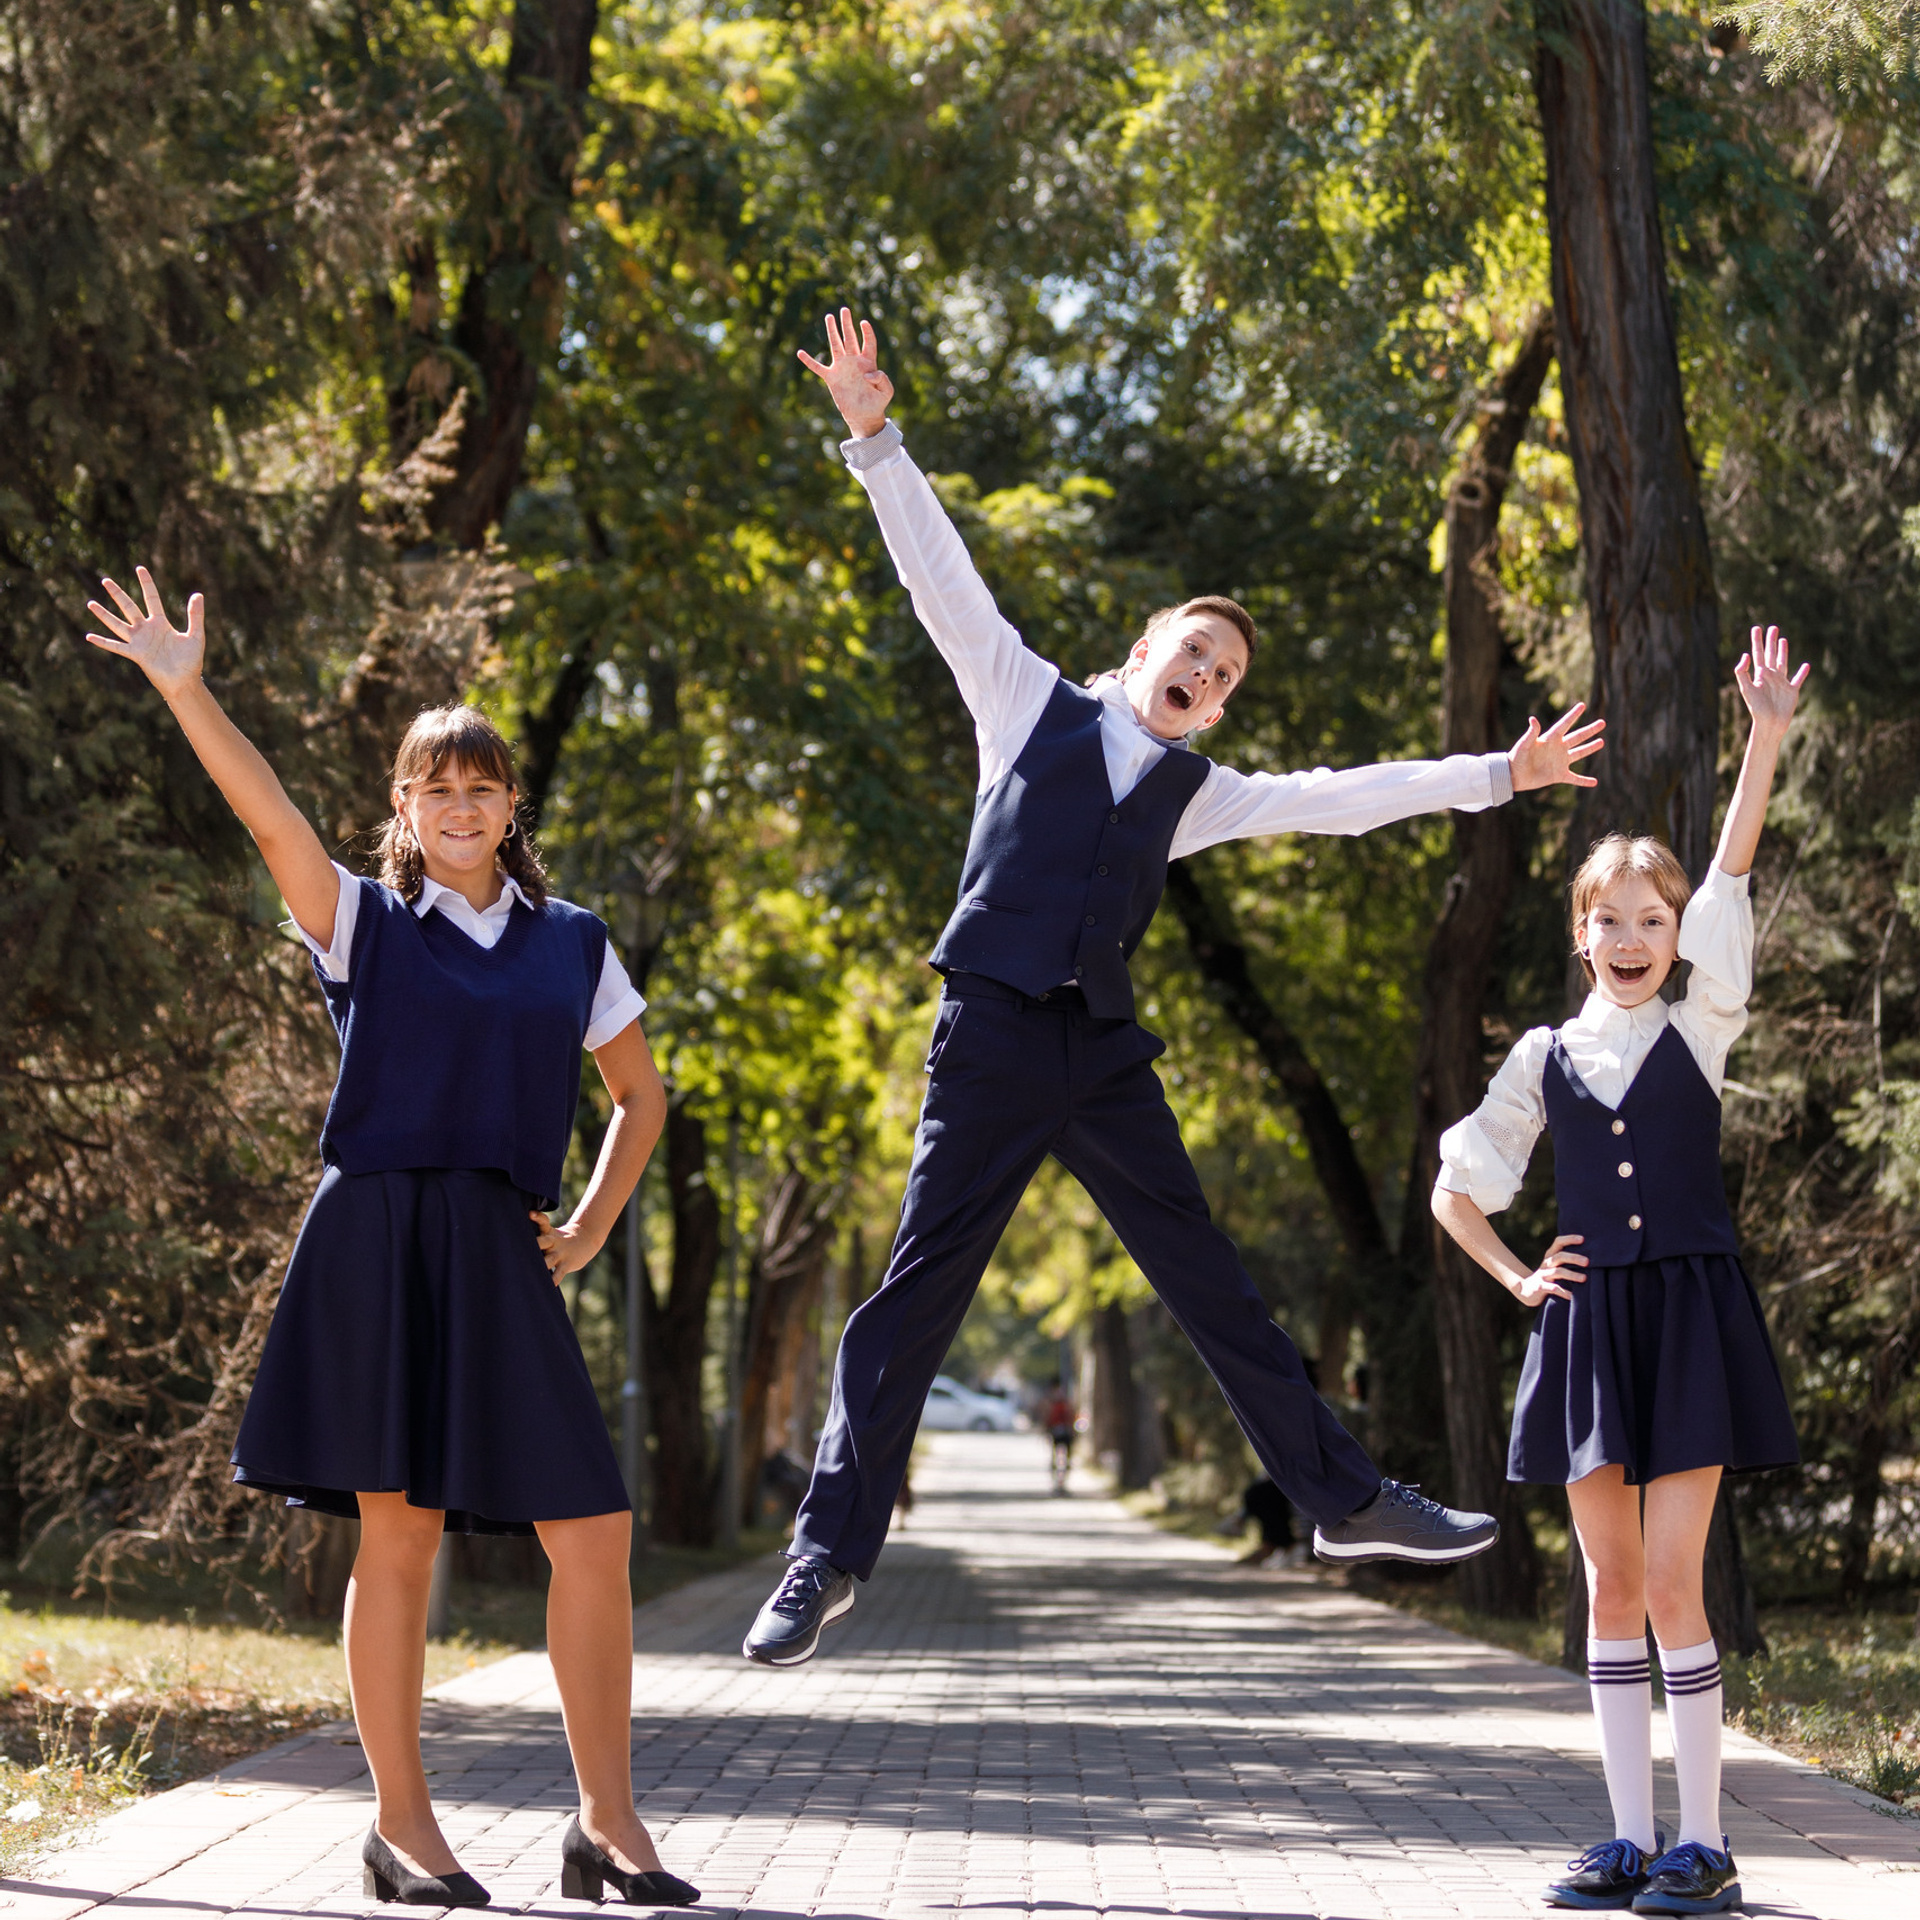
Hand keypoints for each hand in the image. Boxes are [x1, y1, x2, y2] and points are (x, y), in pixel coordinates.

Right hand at [85, 567, 204, 699]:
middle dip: (118, 594)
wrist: (185, 681)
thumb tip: (198, 594)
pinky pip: (116, 646)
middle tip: (106, 580)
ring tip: (90, 603)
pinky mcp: (135, 654)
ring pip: (117, 624)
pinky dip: (103, 642)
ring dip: (104, 614)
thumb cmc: (192, 661)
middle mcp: (147, 630)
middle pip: (129, 607)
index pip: (151, 598)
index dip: (146, 583)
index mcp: (161, 624)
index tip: (140, 568)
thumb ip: (196, 616)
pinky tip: (89, 636)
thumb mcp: (196, 636)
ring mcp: (139, 642)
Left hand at [530, 1209, 602, 1282]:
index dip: (538, 1217)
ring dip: (542, 1265)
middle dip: (536, 1244)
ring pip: (549, 1260)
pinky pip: (559, 1274)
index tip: (531, 1214)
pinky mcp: (567, 1264)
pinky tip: (549, 1285)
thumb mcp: (552, 1232)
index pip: (544, 1222)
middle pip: (544, 1241)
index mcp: (550, 1233)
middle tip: (523, 1248)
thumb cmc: (562, 1238)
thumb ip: (538, 1236)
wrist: (587, 1239)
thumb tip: (519, 1237)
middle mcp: (554, 1242)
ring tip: (533, 1271)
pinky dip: (554, 1280)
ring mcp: (561, 1253)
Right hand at [797, 307, 894, 437]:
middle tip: (844, 309)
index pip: (868, 342)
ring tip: (829, 317)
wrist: (864, 416)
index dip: (867, 332)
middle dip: (846, 324)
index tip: (863, 323)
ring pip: (835, 345)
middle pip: (850, 338)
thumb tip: (868, 373)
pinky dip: (809, 361)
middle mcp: (854, 361)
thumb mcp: (886, 392)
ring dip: (832, 331)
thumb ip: (883, 379)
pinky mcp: (832, 378)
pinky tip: (800, 353)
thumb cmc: (877, 403)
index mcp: (869, 362)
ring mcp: (842, 368)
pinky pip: (818, 368)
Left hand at [1508, 702, 1605, 791]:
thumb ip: (1531, 733)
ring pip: (1579, 753)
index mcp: (1550, 739)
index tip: (1582, 705)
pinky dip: (1584, 781)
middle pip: (1577, 737)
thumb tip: (1533, 719)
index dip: (1573, 715)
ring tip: (1601, 742)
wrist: (1513, 776)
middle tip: (1602, 722)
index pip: (1564, 724)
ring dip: (1590, 748)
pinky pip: (1575, 778)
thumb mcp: (1523, 744)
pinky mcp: (1559, 775)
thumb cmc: (1516, 758)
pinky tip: (1594, 782)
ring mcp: (1560, 761)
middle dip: (1590, 730)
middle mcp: (1558, 748)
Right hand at [1511, 1233, 1586, 1307]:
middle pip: (1559, 1256)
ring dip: (1571, 1274)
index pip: (1558, 1242)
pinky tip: (1572, 1296)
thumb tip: (1590, 1256)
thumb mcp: (1553, 1266)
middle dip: (1573, 1258)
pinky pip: (1553, 1289)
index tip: (1583, 1239)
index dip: (1569, 1239)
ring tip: (1584, 1278)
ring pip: (1557, 1272)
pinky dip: (1564, 1292)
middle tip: (1587, 1261)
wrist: (1525, 1289)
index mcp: (1550, 1256)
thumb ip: (1566, 1260)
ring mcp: (1542, 1275)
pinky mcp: (1540, 1287)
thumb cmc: (1547, 1276)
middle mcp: (1546, 1264)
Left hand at [1734, 624, 1808, 737]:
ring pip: (1783, 663)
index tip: (1756, 628)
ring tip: (1783, 640)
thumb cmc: (1757, 708)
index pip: (1757, 654)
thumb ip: (1743, 673)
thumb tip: (1745, 655)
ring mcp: (1781, 683)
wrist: (1770, 724)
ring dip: (1783, 651)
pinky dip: (1802, 673)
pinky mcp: (1792, 691)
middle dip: (1770, 641)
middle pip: (1770, 655)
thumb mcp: (1747, 689)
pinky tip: (1806, 665)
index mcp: (1759, 675)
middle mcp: (1770, 677)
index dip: (1757, 641)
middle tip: (1772, 627)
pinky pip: (1798, 679)